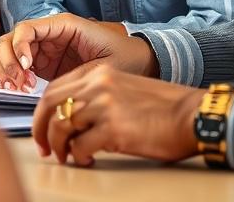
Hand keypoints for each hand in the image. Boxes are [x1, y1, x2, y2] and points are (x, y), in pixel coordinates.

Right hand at [0, 13, 156, 92]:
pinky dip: (7, 77)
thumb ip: (79, 71)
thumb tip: (52, 86)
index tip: (28, 67)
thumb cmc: (124, 57)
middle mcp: (48, 35)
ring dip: (4, 70)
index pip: (26, 28)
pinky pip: (13, 67)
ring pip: (5, 53)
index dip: (19, 46)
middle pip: (9, 39)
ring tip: (17, 88)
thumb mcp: (104, 63)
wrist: (138, 64)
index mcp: (62, 25)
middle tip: (20, 83)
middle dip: (8, 61)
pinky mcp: (40, 67)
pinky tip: (17, 90)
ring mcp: (42, 51)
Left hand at [34, 65, 204, 165]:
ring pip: (60, 126)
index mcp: (100, 73)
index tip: (43, 130)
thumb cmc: (164, 107)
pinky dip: (79, 157)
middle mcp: (98, 84)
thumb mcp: (124, 89)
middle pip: (50, 105)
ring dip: (59, 147)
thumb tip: (71, 120)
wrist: (192, 115)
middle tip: (44, 148)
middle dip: (40, 130)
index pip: (55, 88)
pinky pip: (79, 147)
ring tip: (68, 157)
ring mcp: (104, 105)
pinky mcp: (113, 128)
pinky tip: (88, 161)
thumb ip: (97, 97)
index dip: (43, 113)